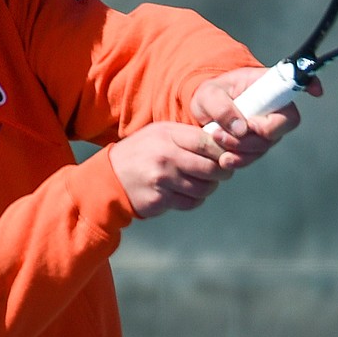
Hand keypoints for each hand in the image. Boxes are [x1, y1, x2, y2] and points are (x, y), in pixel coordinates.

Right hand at [108, 122, 232, 218]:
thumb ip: (187, 136)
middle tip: (222, 172)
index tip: (228, 155)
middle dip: (222, 172)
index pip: (207, 143)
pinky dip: (194, 200)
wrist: (110, 176)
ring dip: (208, 187)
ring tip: (203, 182)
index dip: (223, 150)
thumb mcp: (159, 134)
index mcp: (168, 136)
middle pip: (211, 168)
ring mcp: (162, 180)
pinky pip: (190, 202)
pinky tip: (187, 193)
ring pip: (203, 188)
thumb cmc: (141, 152)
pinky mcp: (160, 200)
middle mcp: (166, 157)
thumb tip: (223, 144)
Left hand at [190, 66, 321, 170]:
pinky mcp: (256, 146)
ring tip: (215, 137)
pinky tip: (223, 158)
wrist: (201, 113)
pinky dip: (236, 160)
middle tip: (223, 131)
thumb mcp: (209, 94)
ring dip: (239, 148)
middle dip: (252, 135)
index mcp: (266, 86)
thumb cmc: (211, 95)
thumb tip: (242, 129)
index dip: (310, 85)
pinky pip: (252, 158)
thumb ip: (221, 107)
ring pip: (263, 146)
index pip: (295, 84)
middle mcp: (273, 109)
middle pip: (280, 127)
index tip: (316, 91)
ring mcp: (266, 130)